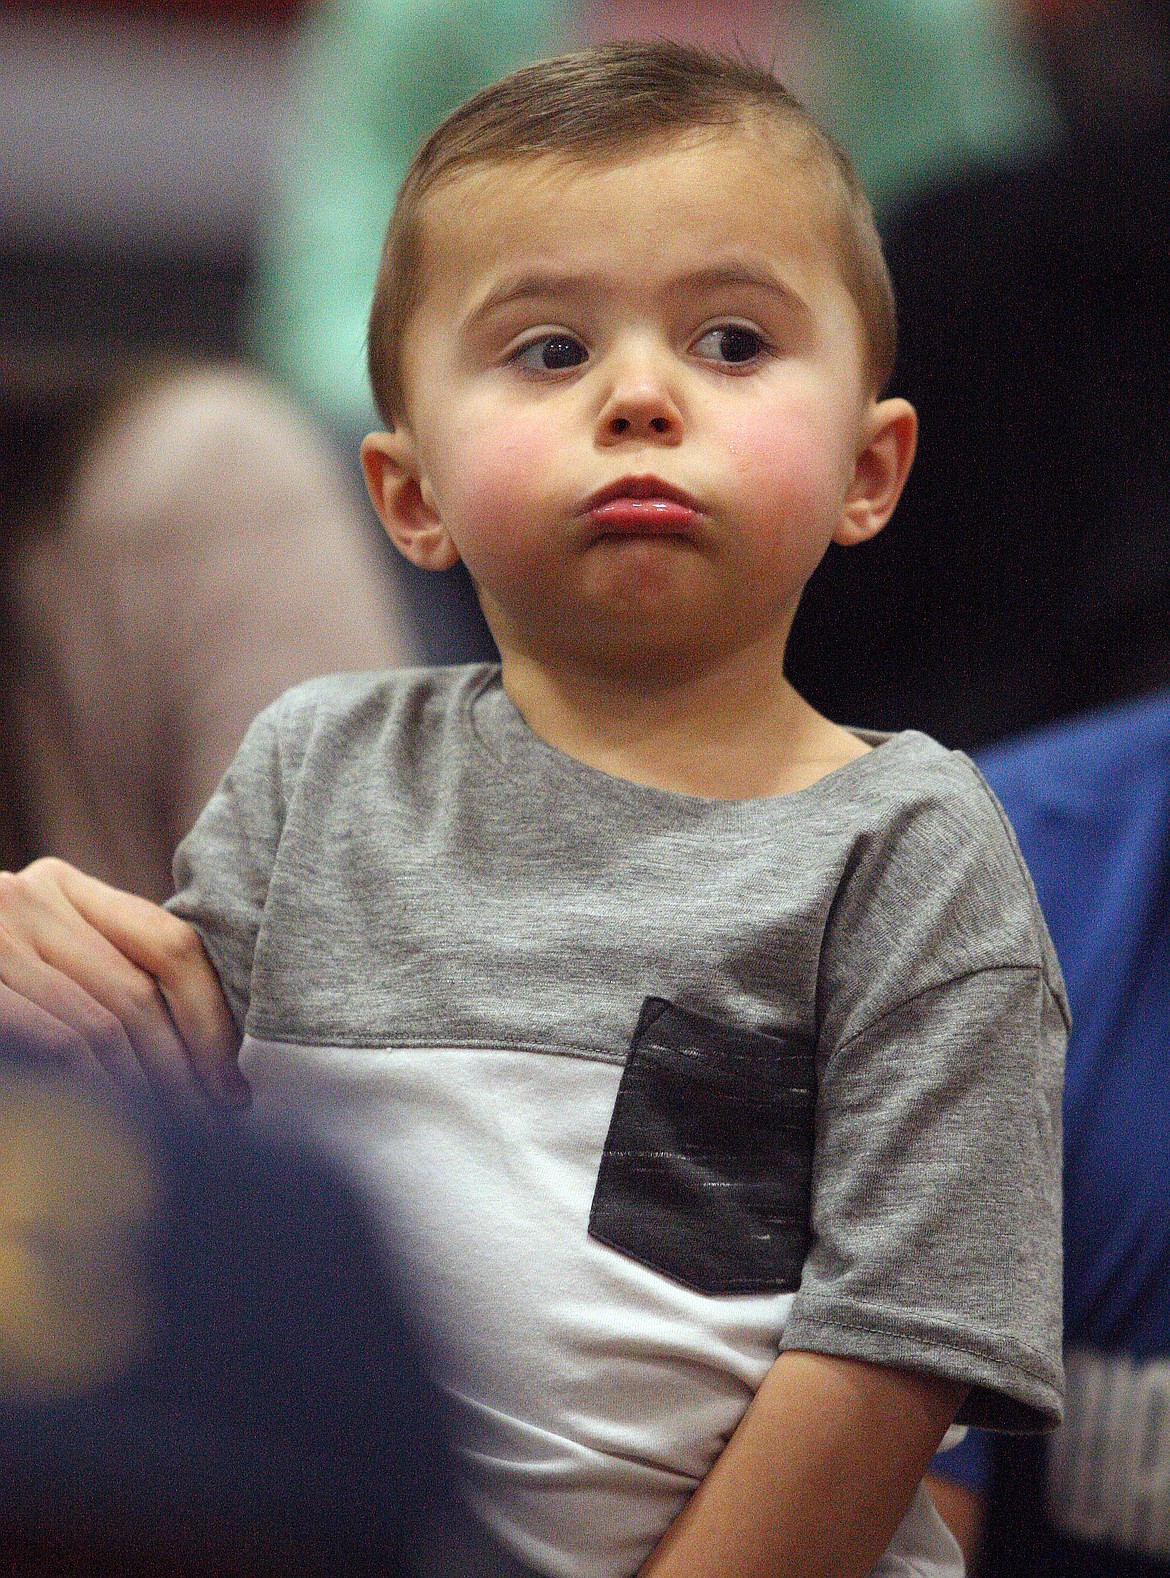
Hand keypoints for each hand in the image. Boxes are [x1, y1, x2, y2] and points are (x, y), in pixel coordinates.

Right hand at [0, 858, 245, 1107]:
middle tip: (208, 1123)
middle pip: (138, 992)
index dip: (212, 1020)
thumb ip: (105, 977)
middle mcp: (28, 899)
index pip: (170, 944)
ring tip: (167, 1131)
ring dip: (144, 1090)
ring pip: (102, 1026)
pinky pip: (56, 1044)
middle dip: (183, 1068)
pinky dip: (93, 1090)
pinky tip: (112, 1123)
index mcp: (61, 886)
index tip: (233, 1084)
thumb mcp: (43, 962)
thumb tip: (208, 1057)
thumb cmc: (0, 987)